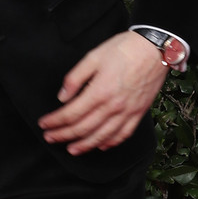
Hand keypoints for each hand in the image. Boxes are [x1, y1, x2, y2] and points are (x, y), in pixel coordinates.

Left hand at [37, 31, 167, 154]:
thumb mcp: (93, 56)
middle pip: (83, 128)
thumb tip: (62, 97)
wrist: (153, 49)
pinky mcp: (139, 113)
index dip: (55, 121)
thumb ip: (75, 78)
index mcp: (99, 91)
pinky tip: (100, 145)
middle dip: (63, 135)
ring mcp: (127, 112)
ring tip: (71, 149)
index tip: (44, 124)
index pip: (71, 114)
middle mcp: (113, 106)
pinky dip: (110, 143)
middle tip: (50, 138)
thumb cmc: (123, 49)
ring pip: (102, 136)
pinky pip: (123, 134)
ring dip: (84, 145)